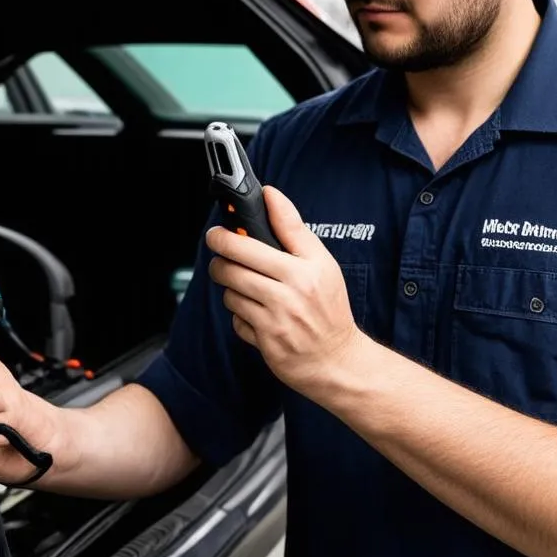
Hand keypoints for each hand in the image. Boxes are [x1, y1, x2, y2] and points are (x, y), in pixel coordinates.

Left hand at [206, 186, 366, 397]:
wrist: (338, 361)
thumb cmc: (329, 308)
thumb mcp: (322, 263)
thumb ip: (293, 229)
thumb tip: (270, 195)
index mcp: (306, 268)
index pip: (254, 240)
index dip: (227, 233)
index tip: (218, 229)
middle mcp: (292, 292)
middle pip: (233, 265)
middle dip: (219, 257)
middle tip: (220, 253)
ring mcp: (278, 318)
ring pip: (231, 292)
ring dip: (231, 288)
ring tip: (246, 286)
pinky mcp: (266, 341)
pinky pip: (236, 320)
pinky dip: (241, 316)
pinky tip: (257, 315)